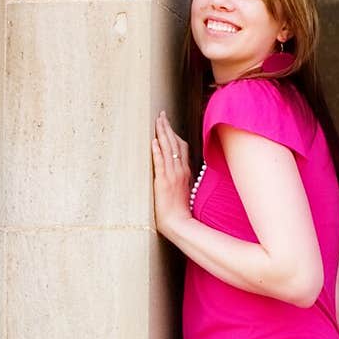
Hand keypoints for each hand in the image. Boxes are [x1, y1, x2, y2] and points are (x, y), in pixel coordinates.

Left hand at [151, 110, 191, 239]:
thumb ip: (183, 179)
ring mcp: (172, 175)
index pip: (181, 147)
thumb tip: (181, 172)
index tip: (168, 124)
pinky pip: (161, 163)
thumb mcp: (185, 191)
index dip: (175, 134)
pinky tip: (153, 141)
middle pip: (174, 144)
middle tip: (161, 115)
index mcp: (185, 172)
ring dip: (162, 134)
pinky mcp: (163, 182)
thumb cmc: (181, 211)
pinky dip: (157, 151)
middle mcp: (180, 170)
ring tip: (157, 121)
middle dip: (167, 128)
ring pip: (168, 149)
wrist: (179, 224)